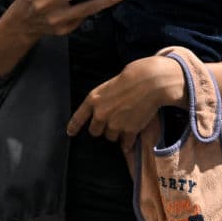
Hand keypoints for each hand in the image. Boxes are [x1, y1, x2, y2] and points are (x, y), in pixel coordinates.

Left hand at [67, 55, 185, 148]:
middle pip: (95, 131)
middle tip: (113, 121)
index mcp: (93, 99)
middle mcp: (101, 114)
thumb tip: (106, 112)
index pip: (78, 117)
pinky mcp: (129, 131)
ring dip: (117, 133)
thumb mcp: (110, 85)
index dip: (74, 127)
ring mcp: (114, 124)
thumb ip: (104, 99)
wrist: (151, 81)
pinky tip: (132, 138)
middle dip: (102, 128)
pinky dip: (128, 142)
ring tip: (127, 122)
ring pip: (111, 137)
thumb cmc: (133, 77)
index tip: (70, 133)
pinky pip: (125, 143)